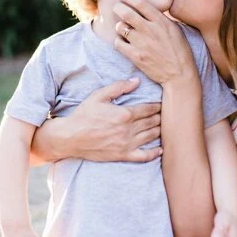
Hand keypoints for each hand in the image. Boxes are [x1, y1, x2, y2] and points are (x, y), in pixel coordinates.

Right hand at [38, 79, 160, 162]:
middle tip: (166, 114)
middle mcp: (128, 129)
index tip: (162, 104)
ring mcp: (127, 144)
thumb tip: (136, 81)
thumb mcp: (98, 96)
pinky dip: (155, 153)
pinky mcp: (123, 155)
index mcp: (124, 114)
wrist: (70, 137)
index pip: (149, 108)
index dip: (158, 106)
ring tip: (163, 127)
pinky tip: (160, 149)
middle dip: (161, 117)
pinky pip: (144, 156)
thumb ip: (118, 87)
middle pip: (153, 122)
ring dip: (160, 131)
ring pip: (152, 136)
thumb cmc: (83, 115)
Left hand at [112, 0, 197, 84]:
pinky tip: (123, 41)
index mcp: (162, 22)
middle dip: (118, 7)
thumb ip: (161, 19)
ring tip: (122, 28)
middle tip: (116, 7)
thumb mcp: (175, 30)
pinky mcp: (135, 55)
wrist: (179, 74)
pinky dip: (118, 40)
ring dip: (119, 26)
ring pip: (120, 27)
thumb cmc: (180, 51)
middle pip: (126, 12)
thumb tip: (147, 9)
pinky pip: (118, 43)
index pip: (141, 3)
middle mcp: (151, 30)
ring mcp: (142, 43)